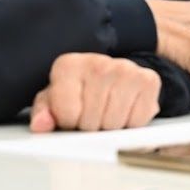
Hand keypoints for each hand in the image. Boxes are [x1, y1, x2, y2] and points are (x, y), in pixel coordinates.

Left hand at [29, 52, 161, 131]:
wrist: (110, 77)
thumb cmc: (77, 93)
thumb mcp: (53, 102)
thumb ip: (43, 114)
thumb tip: (41, 125)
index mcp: (68, 66)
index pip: (67, 115)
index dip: (68, 123)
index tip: (71, 115)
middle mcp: (98, 62)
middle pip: (91, 122)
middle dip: (89, 127)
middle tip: (90, 116)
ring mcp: (125, 69)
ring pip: (113, 124)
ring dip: (110, 127)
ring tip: (106, 113)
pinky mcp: (148, 80)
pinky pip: (137, 121)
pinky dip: (131, 124)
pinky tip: (124, 111)